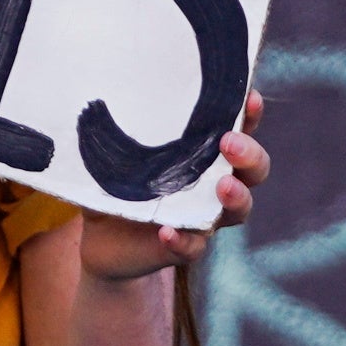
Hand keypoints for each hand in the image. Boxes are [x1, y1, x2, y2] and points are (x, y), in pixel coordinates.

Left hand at [75, 92, 263, 283]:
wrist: (102, 243)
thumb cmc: (115, 188)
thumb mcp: (111, 158)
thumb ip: (111, 136)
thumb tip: (92, 103)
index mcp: (203, 156)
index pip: (238, 130)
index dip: (250, 114)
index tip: (251, 97)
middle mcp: (213, 186)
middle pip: (254, 170)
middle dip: (250, 154)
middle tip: (229, 143)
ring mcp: (203, 218)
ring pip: (239, 210)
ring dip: (236, 196)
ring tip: (223, 186)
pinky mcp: (183, 248)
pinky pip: (192, 247)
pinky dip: (183, 241)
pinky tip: (166, 231)